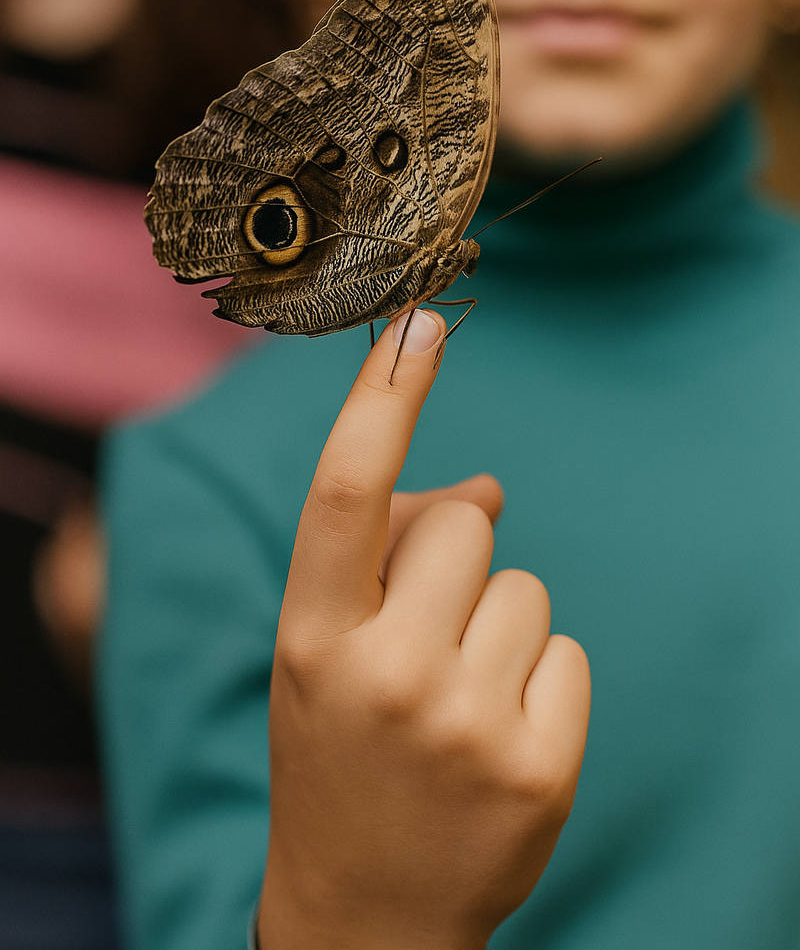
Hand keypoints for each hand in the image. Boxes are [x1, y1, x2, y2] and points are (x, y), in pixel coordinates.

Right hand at [259, 311, 590, 949]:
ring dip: (496, 623)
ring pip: (522, 584)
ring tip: (455, 699)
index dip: (382, 398)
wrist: (366, 913)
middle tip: (422, 636)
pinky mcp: (539, 767)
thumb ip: (391, 556)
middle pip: (465, 523)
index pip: (346, 492)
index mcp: (311, 634)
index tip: (419, 322)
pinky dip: (540, 677)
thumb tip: (492, 488)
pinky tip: (498, 735)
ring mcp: (466, 724)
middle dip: (452, 559)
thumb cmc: (340, 747)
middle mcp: (383, 673)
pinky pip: (565, 649)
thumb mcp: (327, 650)